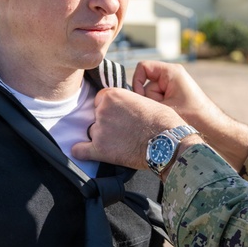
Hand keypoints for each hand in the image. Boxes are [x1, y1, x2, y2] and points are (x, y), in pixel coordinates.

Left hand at [72, 88, 186, 169]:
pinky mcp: (99, 149)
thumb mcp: (144, 100)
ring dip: (102, 137)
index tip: (119, 115)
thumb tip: (122, 108)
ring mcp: (99, 130)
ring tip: (120, 142)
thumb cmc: (162, 121)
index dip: (111, 108)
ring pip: (93, 132)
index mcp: (112, 95)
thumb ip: (127, 102)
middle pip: (96, 115)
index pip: (101, 100)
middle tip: (123, 129)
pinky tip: (81, 150)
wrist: (167, 143)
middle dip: (107, 121)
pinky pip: (80, 150)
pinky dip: (81, 151)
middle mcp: (102, 110)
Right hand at [131, 61, 247, 171]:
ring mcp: (173, 87)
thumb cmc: (194, 117)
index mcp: (171, 72)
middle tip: (157, 112)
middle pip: (145, 84)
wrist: (215, 131)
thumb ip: (144, 101)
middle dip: (148, 100)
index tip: (142, 98)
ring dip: (154, 108)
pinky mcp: (174, 98)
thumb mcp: (165, 108)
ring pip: (150, 96)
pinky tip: (167, 121)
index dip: (137, 81)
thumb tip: (126, 101)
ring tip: (166, 118)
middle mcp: (172, 76)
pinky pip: (158, 102)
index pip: (143, 67)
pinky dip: (159, 111)